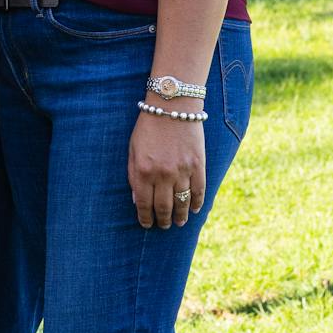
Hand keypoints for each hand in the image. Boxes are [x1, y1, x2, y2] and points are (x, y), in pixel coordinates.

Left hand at [128, 111, 205, 229]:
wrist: (173, 106)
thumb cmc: (148, 127)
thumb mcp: (133, 149)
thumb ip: (133, 175)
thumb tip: (137, 200)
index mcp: (143, 171)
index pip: (144, 204)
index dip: (146, 217)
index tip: (147, 224)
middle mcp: (162, 175)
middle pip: (164, 207)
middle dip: (163, 220)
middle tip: (164, 226)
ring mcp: (182, 171)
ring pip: (182, 203)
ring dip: (181, 216)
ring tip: (179, 222)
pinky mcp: (198, 166)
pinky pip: (199, 191)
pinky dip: (197, 203)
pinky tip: (194, 209)